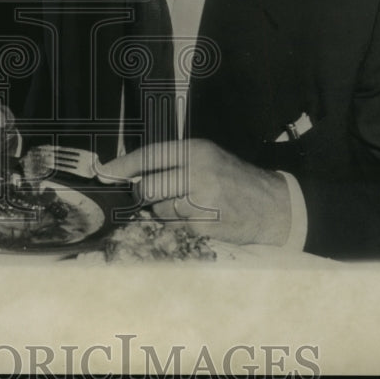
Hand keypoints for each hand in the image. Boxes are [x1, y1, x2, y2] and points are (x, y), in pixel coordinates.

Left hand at [103, 139, 292, 246]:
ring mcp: (201, 202)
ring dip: (164, 213)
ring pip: (160, 211)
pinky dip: (178, 227)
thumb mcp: (208, 158)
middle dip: (143, 196)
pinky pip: (175, 229)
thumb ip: (175, 163)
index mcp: (196, 151)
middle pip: (148, 188)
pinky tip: (196, 220)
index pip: (150, 156)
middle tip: (148, 197)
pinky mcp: (205, 227)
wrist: (274, 206)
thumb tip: (134, 174)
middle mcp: (197, 173)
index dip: (124, 165)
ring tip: (187, 207)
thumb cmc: (235, 180)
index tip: (105, 172)